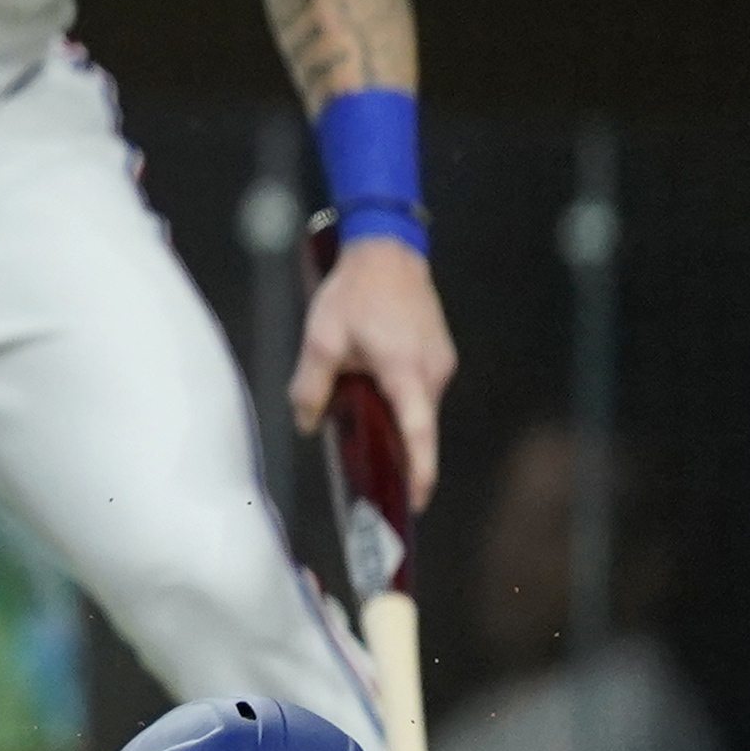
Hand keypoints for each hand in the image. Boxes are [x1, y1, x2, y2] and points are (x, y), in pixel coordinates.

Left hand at [289, 234, 455, 508]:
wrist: (387, 249)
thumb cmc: (354, 293)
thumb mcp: (320, 340)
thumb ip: (311, 387)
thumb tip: (307, 425)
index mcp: (406, 373)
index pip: (419, 435)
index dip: (420, 472)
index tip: (417, 501)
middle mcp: (433, 372)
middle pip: (416, 424)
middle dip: (395, 445)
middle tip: (365, 459)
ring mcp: (442, 361)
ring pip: (416, 404)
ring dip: (392, 412)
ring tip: (358, 402)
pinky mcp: (439, 352)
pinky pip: (418, 386)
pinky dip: (398, 394)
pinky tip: (369, 380)